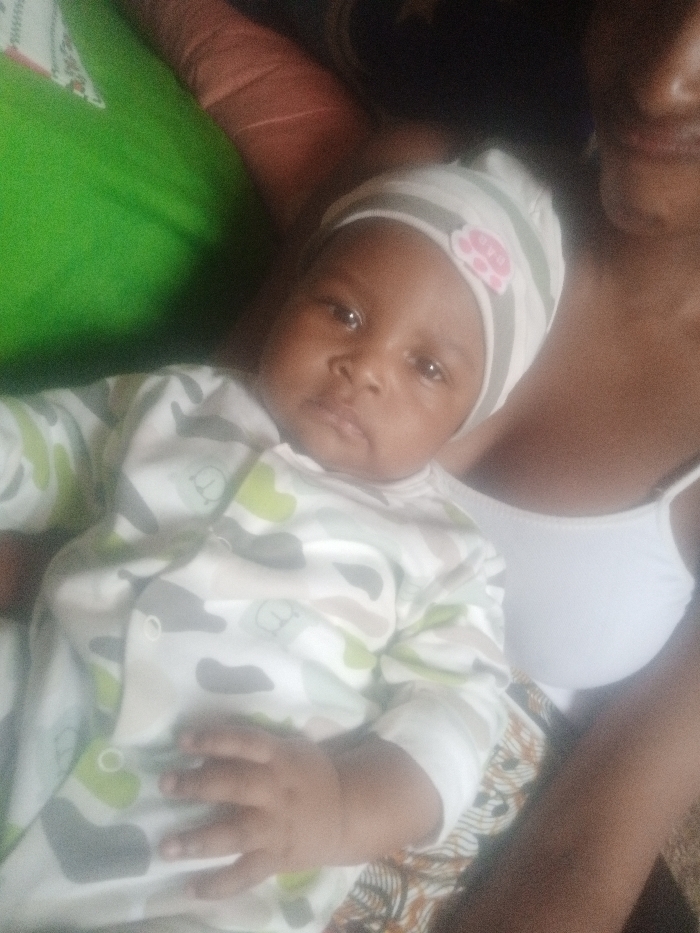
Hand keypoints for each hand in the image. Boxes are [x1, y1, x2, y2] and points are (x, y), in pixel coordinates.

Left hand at [158, 725, 344, 897]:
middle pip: (235, 786)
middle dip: (198, 785)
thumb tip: (204, 757)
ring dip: (199, 840)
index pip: (245, 742)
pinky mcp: (277, 858)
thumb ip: (250, 754)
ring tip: (167, 846)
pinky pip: (246, 875)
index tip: (182, 739)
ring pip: (236, 834)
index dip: (214, 738)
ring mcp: (276, 828)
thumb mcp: (287, 752)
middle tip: (165, 784)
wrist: (349, 811)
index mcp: (280, 758)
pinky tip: (191, 889)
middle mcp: (276, 791)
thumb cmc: (308, 774)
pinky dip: (219, 885)